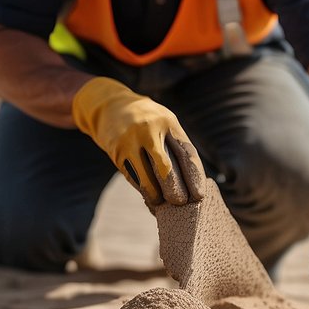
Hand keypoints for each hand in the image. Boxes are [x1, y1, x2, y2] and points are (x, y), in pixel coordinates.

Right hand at [72, 76, 205, 205]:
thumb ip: (176, 142)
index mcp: (167, 121)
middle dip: (175, 190)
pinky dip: (141, 188)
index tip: (199, 195)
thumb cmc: (147, 119)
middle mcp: (149, 130)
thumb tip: (191, 177)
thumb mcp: (164, 121)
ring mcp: (130, 141)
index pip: (186, 153)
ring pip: (147, 178)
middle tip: (181, 203)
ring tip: (161, 201)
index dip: (194, 176)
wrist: (110, 106)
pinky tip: (148, 195)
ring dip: (156, 195)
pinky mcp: (116, 152)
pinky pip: (132, 177)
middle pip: (166, 169)